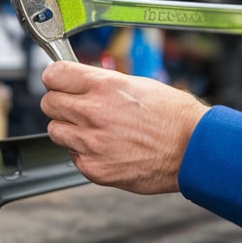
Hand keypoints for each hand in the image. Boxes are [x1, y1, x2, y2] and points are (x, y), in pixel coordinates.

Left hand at [40, 62, 209, 194]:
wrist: (193, 149)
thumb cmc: (173, 116)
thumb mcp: (138, 84)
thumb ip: (102, 84)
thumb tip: (80, 84)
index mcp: (104, 86)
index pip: (54, 75)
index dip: (56, 78)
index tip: (59, 82)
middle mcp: (93, 112)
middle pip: (48, 103)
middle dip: (60, 103)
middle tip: (76, 107)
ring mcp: (91, 143)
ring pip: (55, 130)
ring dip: (69, 129)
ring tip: (94, 130)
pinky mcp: (94, 168)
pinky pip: (73, 156)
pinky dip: (83, 153)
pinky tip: (105, 148)